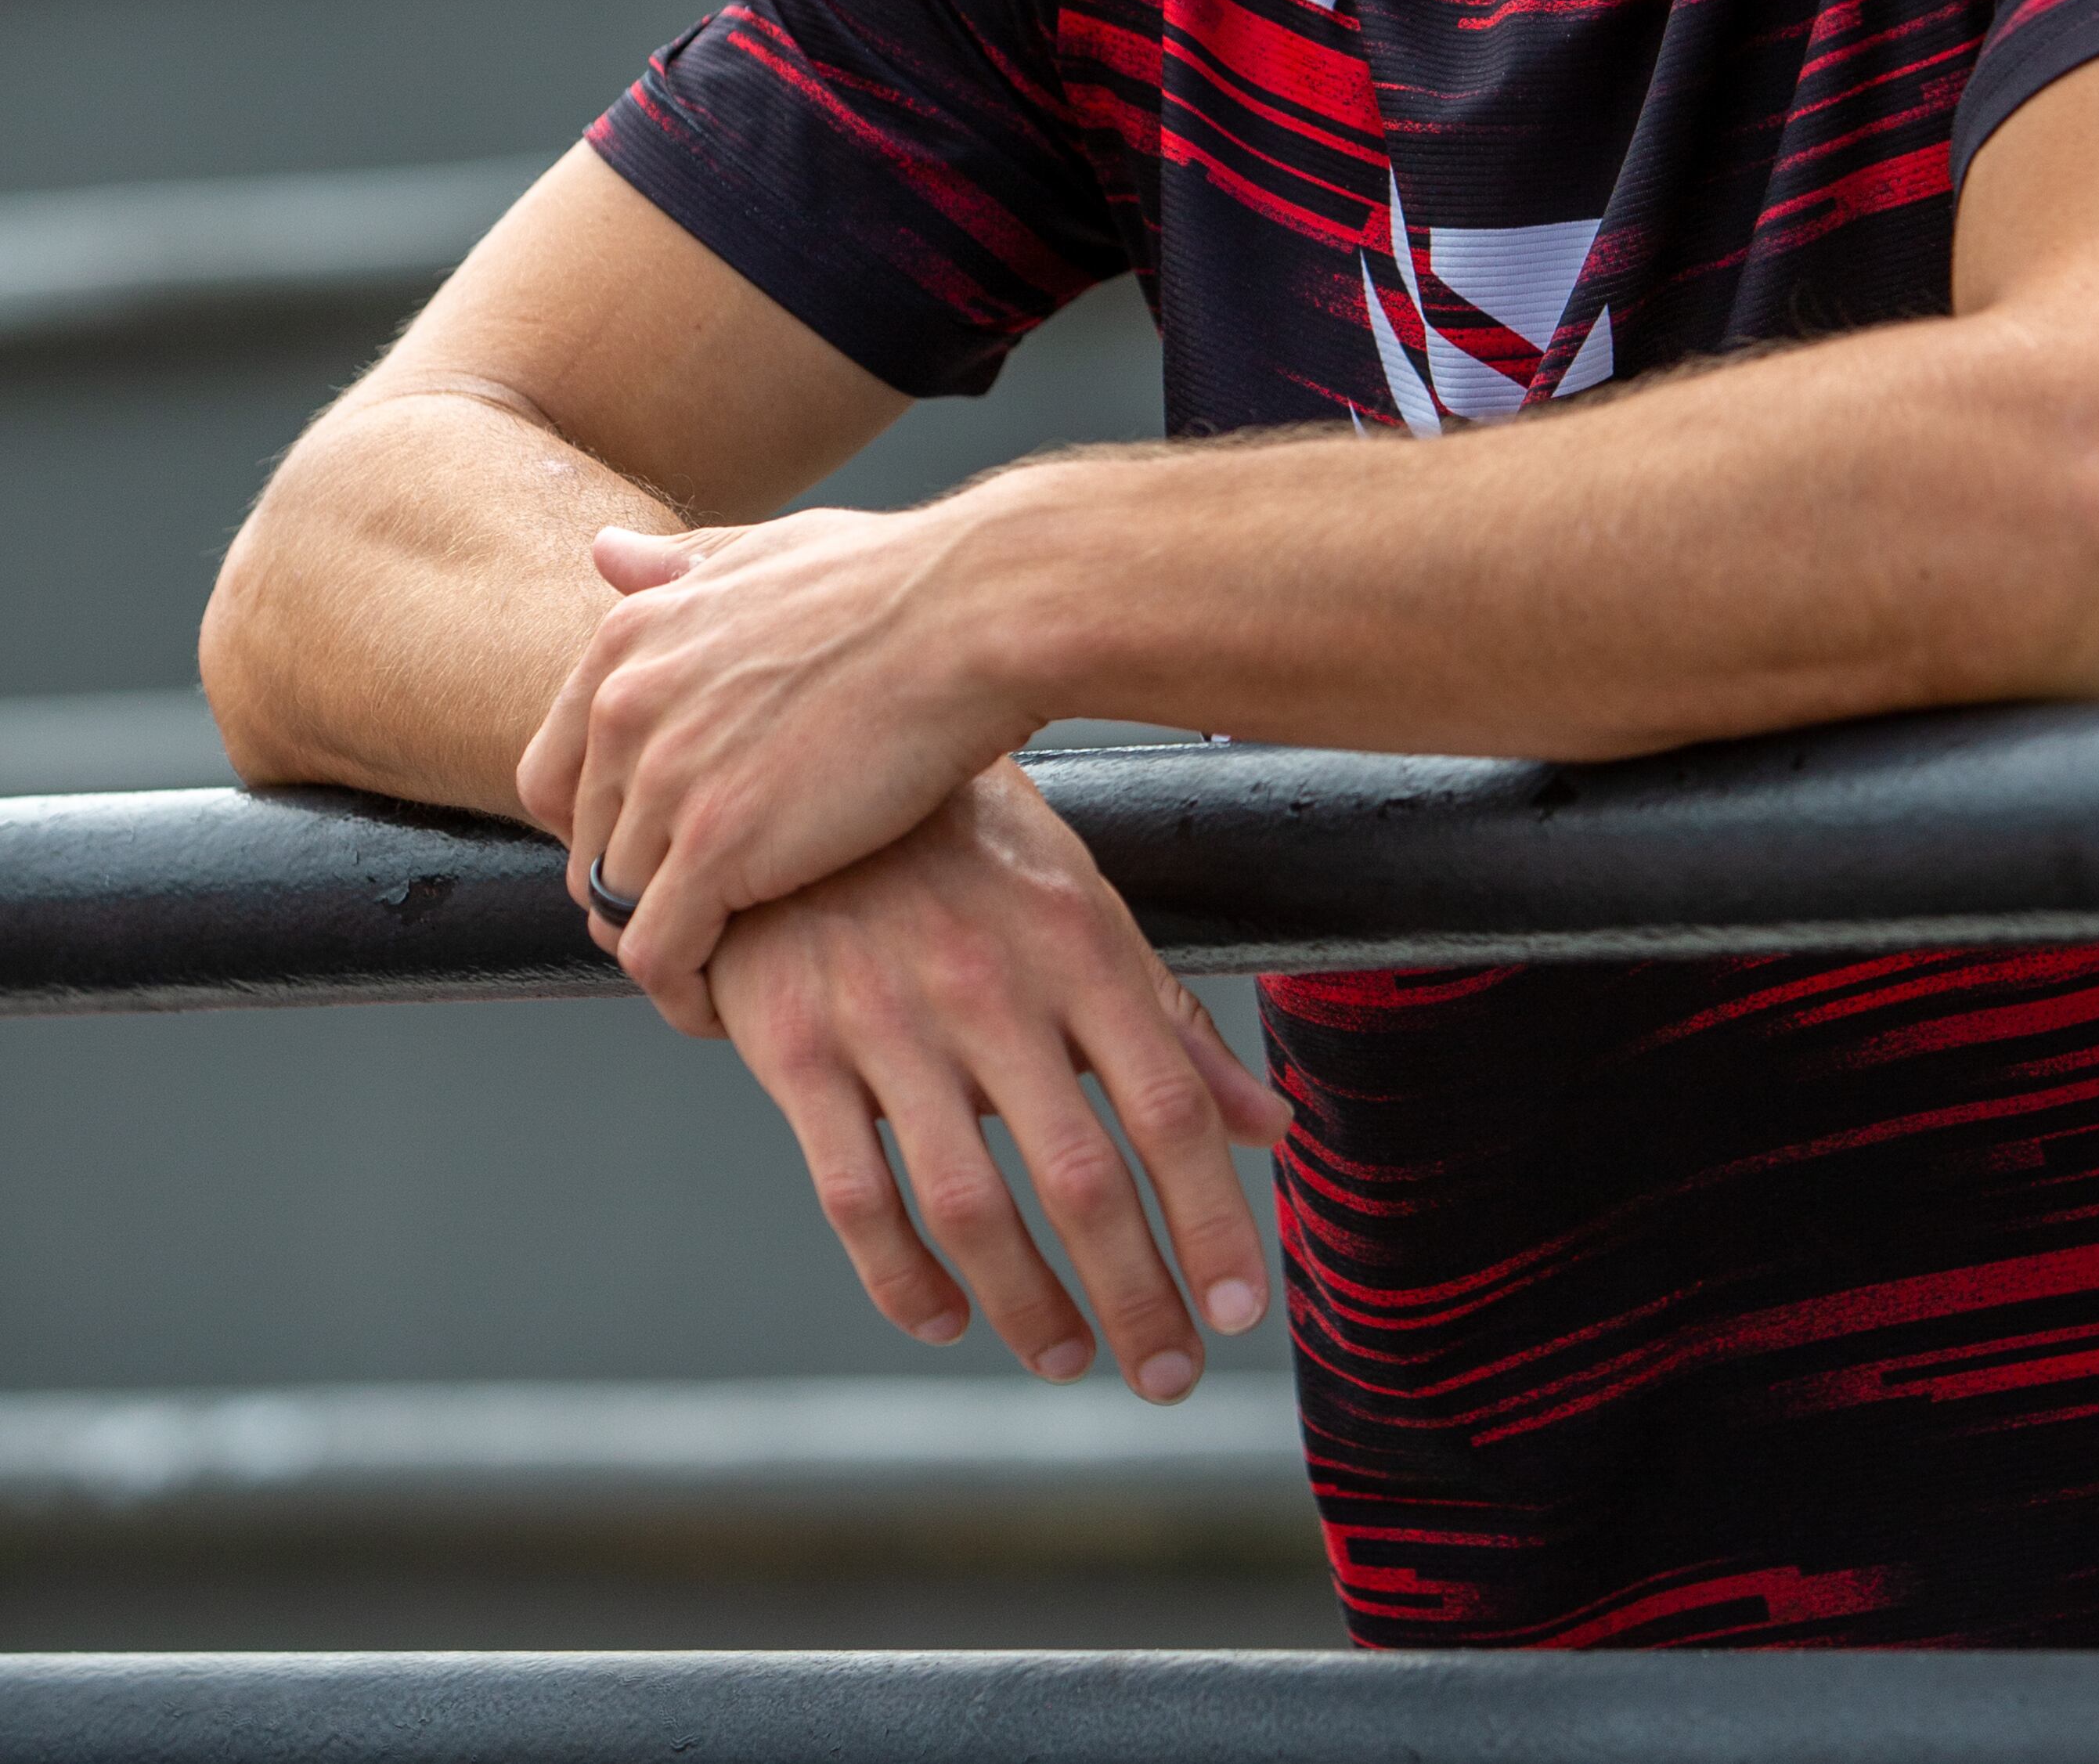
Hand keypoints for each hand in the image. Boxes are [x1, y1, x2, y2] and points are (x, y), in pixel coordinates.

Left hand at [518, 498, 1023, 1027]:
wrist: (976, 614)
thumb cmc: (898, 580)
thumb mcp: (767, 551)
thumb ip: (679, 569)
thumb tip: (605, 554)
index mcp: (628, 642)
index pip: (551, 775)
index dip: (601, 829)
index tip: (663, 856)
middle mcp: (624, 708)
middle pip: (584, 847)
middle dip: (634, 894)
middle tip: (704, 925)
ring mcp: (666, 779)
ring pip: (617, 907)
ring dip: (665, 947)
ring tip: (726, 968)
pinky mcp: (718, 848)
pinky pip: (658, 956)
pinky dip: (685, 995)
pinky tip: (732, 1004)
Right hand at [707, 769, 1289, 1398]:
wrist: (798, 762)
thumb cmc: (964, 842)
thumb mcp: (1082, 903)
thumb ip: (1170, 1022)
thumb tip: (1269, 1127)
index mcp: (1078, 944)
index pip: (1170, 1108)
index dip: (1213, 1219)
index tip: (1244, 1307)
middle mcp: (990, 986)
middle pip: (1084, 1177)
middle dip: (1137, 1294)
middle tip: (1169, 1372)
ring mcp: (886, 1019)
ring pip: (970, 1206)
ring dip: (1028, 1305)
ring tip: (1070, 1358)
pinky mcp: (794, 1048)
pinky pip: (853, 1195)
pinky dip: (901, 1278)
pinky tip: (945, 1315)